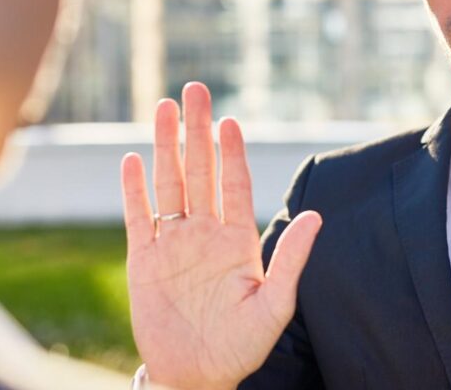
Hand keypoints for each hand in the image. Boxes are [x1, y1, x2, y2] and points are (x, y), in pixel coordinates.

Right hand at [121, 83, 321, 389]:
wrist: (197, 376)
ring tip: (163, 107)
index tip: (230, 120)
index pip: (234, 183)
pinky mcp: (145, 261)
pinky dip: (133, 190)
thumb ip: (291, 260)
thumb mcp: (275, 306)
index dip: (231, 152)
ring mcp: (174, 244)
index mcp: (237, 239)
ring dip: (164, 146)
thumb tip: (318, 215)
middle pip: (199, 170)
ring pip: (168, 184)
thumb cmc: (242, 347)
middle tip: (195, 90)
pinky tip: (132, 160)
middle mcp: (205, 233)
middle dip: (196, 130)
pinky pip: (138, 217)